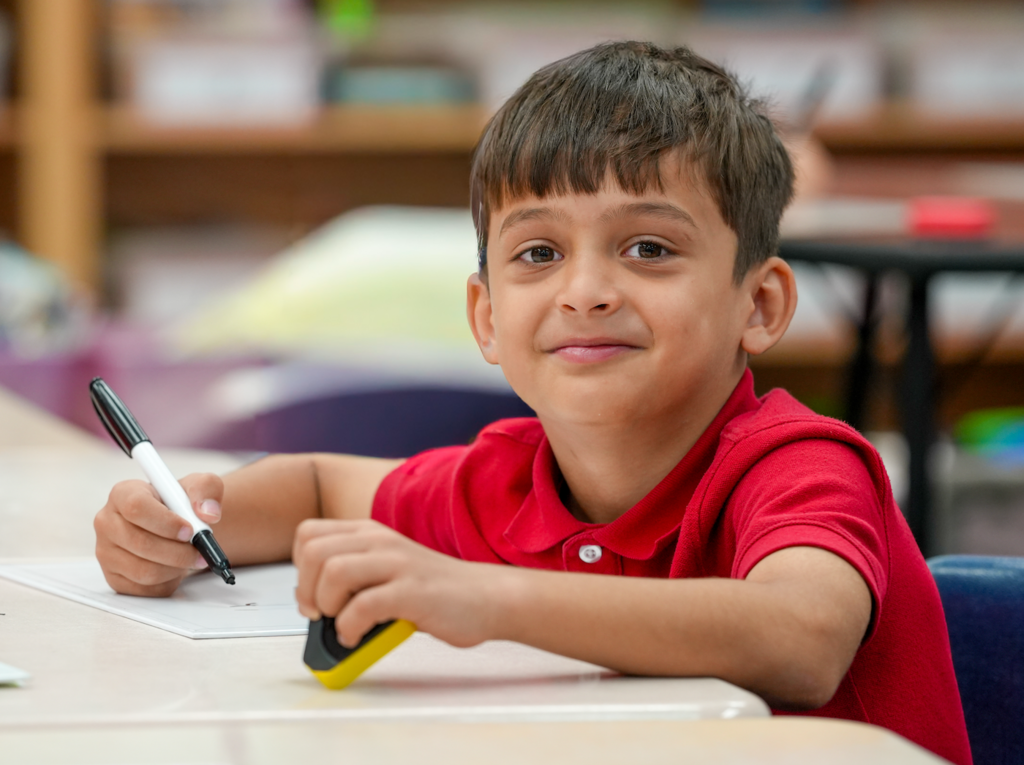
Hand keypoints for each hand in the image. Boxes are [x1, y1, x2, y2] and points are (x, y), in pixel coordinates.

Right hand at [94, 473, 223, 596]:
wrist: (179, 525)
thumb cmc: (182, 503)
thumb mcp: (200, 485)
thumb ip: (207, 490)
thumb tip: (208, 512)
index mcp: (123, 494)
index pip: (136, 508)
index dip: (166, 522)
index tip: (190, 530)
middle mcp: (108, 523)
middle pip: (140, 543)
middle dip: (178, 552)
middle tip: (200, 551)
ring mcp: (107, 553)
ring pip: (143, 570)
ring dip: (175, 568)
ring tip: (189, 558)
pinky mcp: (114, 578)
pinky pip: (144, 588)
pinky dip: (168, 581)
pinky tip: (175, 567)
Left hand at [293, 519, 503, 648]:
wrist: (488, 597)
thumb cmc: (436, 590)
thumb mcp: (386, 571)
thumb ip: (352, 580)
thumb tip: (314, 608)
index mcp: (370, 533)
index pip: (308, 534)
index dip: (300, 569)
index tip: (313, 595)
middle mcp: (380, 541)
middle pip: (314, 552)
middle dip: (307, 590)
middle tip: (322, 613)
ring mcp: (397, 564)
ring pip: (334, 572)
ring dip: (328, 607)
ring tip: (343, 624)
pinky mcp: (412, 591)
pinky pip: (363, 607)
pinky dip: (350, 628)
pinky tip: (359, 636)